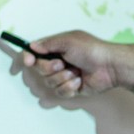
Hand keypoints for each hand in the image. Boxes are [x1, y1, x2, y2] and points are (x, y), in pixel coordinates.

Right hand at [10, 31, 133, 98]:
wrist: (110, 66)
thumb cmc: (91, 50)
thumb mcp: (68, 41)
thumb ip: (48, 44)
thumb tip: (32, 46)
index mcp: (55, 48)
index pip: (33, 53)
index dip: (25, 59)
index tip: (24, 63)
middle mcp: (57, 62)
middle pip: (38, 70)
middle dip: (49, 68)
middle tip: (63, 64)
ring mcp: (63, 76)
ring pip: (49, 82)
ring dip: (62, 78)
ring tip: (76, 72)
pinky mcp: (70, 88)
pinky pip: (60, 92)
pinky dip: (69, 87)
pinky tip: (80, 81)